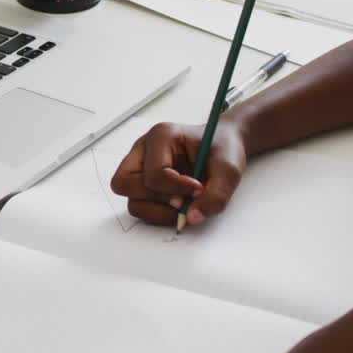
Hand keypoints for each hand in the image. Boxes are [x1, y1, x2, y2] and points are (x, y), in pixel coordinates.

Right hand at [109, 120, 247, 227]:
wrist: (223, 147)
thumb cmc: (222, 149)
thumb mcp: (229, 169)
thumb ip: (216, 195)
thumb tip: (192, 217)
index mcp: (161, 136)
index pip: (153, 172)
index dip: (176, 188)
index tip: (198, 189)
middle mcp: (143, 149)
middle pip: (124, 183)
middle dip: (156, 199)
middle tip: (182, 201)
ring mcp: (140, 166)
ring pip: (131, 200)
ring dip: (157, 210)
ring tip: (183, 205)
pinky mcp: (143, 182)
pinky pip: (139, 206)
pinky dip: (158, 212)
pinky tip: (178, 205)